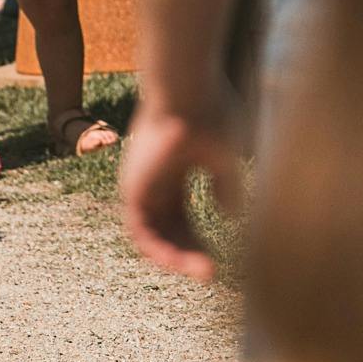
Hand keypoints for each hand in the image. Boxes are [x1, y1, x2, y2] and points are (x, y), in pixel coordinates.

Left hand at [118, 97, 241, 281]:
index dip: (199, 238)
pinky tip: (178, 262)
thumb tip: (230, 215)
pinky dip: (156, 248)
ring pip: (153, 232)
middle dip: (190, 251)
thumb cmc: (212, 110)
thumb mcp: (226, 155)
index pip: (182, 214)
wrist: (188, 87)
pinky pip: (138, 229)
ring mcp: (142, 181)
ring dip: (175, 256)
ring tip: (201, 272)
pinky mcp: (132, 186)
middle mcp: (156, 177)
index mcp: (178, 166)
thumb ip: (227, 185)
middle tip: (210, 274)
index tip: (217, 259)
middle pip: (170, 227)